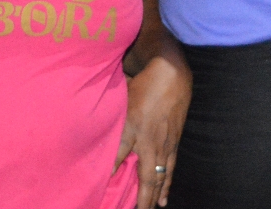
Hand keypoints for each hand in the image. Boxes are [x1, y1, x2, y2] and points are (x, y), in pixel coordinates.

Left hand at [114, 53, 190, 208]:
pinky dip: (166, 186)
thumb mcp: (122, 96)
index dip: (110, 172)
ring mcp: (164, 145)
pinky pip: (170, 170)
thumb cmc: (143, 82)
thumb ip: (110, 111)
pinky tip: (164, 198)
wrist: (172, 74)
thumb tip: (96, 121)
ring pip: (158, 178)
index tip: (102, 187)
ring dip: (153, 196)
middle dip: (139, 197)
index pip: (117, 156)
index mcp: (132, 128)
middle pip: (143, 177)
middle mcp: (149, 141)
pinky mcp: (173, 143)